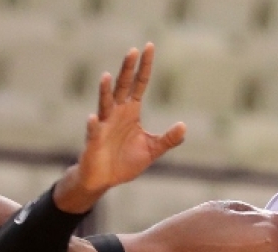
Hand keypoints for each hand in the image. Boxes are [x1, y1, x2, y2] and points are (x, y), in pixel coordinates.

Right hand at [53, 43, 186, 212]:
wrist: (103, 179)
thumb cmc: (125, 162)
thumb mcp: (151, 150)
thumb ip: (167, 139)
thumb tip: (184, 126)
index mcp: (131, 112)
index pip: (139, 84)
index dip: (144, 67)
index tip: (149, 47)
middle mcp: (116, 114)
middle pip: (122, 87)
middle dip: (127, 69)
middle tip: (133, 51)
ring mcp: (104, 126)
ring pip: (105, 104)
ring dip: (105, 91)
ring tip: (107, 76)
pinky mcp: (94, 141)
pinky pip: (93, 131)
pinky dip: (94, 125)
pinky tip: (94, 118)